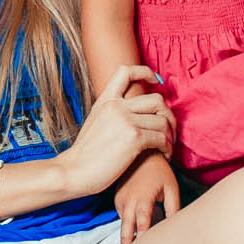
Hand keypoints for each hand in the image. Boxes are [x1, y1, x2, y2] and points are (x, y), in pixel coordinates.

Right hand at [60, 66, 175, 199]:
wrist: (73, 171)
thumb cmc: (86, 155)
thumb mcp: (95, 122)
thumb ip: (113, 113)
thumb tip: (135, 113)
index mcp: (105, 100)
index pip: (126, 71)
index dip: (146, 72)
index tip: (157, 82)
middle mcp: (116, 106)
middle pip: (157, 99)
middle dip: (168, 115)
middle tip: (169, 130)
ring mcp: (126, 121)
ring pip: (163, 120)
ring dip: (170, 136)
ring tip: (166, 147)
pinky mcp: (134, 138)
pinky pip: (162, 138)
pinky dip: (167, 148)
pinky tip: (164, 155)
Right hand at [114, 151, 181, 242]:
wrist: (143, 154)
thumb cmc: (160, 171)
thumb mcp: (171, 189)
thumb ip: (173, 209)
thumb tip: (174, 227)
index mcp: (142, 200)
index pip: (141, 226)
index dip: (142, 240)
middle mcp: (127, 201)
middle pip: (126, 229)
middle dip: (127, 243)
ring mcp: (119, 200)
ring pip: (123, 223)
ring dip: (127, 234)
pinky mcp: (117, 198)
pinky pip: (121, 215)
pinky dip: (126, 222)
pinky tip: (133, 231)